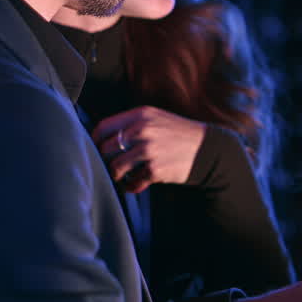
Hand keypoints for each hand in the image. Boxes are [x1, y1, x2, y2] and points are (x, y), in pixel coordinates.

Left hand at [90, 106, 206, 192]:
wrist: (206, 148)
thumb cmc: (178, 134)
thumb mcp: (156, 118)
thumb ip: (132, 124)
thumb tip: (104, 138)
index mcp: (140, 115)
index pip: (103, 127)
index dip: (94, 140)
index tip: (96, 149)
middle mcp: (142, 131)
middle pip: (105, 149)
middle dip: (104, 161)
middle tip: (109, 166)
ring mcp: (148, 150)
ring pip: (115, 168)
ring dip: (116, 176)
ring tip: (122, 177)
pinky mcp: (155, 169)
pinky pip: (132, 182)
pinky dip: (131, 186)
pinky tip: (135, 184)